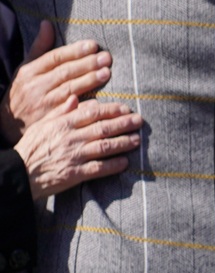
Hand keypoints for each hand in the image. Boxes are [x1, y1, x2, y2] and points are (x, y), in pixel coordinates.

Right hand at [0, 21, 110, 144]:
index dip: (74, 51)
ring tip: (106, 72)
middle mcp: (35, 86)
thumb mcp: (26, 68)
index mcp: (29, 72)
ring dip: (89, 81)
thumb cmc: (23, 90)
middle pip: (64, 73)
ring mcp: (43, 103)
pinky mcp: (50, 119)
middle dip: (87, 64)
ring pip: (68, 89)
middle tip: (106, 57)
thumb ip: (39, 47)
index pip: (54, 58)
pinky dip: (83, 105)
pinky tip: (98, 100)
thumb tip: (47, 23)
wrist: (7, 122)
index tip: (93, 45)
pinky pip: (69, 109)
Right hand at [16, 96, 141, 199]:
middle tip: (139, 121)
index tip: (127, 108)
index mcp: (63, 124)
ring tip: (137, 140)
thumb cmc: (30, 147)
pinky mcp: (75, 174)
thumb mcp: (41, 125)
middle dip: (124, 123)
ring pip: (105, 146)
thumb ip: (60, 111)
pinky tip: (125, 163)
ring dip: (123, 143)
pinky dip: (114, 165)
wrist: (17, 173)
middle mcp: (71, 138)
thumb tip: (76, 98)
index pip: (93, 113)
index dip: (113, 110)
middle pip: (103, 128)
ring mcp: (74, 156)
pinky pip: (99, 168)